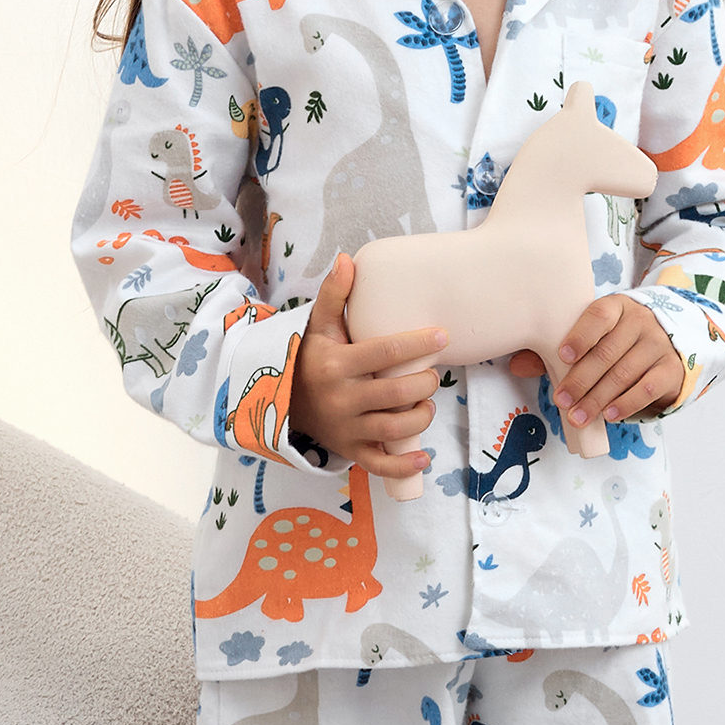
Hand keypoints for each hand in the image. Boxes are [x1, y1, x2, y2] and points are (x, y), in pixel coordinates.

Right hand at [290, 254, 446, 479]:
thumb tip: (348, 258)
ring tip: (426, 402)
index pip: (386, 352)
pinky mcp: (350, 451)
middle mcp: (342, 398)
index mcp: (337, 364)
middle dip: (425, 383)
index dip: (419, 343)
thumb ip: (333, 294)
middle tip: (432, 374)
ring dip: (421, 416)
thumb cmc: (311, 359)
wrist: (282, 402)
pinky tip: (424, 457)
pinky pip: (380, 464)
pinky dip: (404, 465)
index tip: (442, 335)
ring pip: (396, 429)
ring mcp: (346, 428)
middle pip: (397, 393)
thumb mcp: (318, 327)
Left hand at [508, 294, 683, 427]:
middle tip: (561, 400)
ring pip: (625, 373)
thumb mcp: (589, 338)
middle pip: (608, 351)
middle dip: (581, 379)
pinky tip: (609, 415)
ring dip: (598, 398)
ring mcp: (658, 345)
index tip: (562, 356)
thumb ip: (555, 351)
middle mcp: (640, 321)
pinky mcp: (670, 369)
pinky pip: (648, 388)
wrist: (665, 342)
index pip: (598, 316)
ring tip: (578, 416)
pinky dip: (627, 403)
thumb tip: (516, 364)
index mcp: (616, 307)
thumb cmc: (616, 340)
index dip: (580, 336)